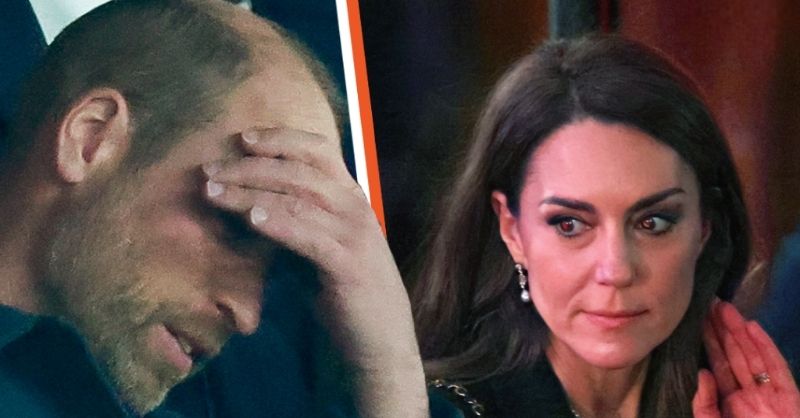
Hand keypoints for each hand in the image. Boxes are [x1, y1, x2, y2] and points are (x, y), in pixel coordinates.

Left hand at [202, 128, 426, 417]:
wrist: (379, 340)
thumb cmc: (343, 291)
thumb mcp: (317, 245)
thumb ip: (293, 220)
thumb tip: (245, 202)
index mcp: (349, 197)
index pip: (319, 150)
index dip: (281, 138)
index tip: (242, 138)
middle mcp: (354, 207)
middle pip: (300, 170)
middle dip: (251, 166)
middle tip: (210, 171)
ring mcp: (354, 234)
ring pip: (298, 199)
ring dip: (250, 193)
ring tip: (214, 192)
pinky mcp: (348, 265)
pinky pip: (309, 236)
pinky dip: (279, 223)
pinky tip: (252, 218)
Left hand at [693, 301, 799, 417]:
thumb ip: (705, 405)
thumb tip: (702, 373)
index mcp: (731, 404)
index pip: (718, 366)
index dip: (709, 343)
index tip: (698, 319)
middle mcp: (750, 396)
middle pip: (735, 356)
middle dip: (723, 330)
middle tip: (709, 303)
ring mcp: (771, 396)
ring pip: (753, 357)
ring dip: (740, 332)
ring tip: (725, 308)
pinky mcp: (790, 399)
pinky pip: (777, 369)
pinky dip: (766, 348)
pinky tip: (753, 328)